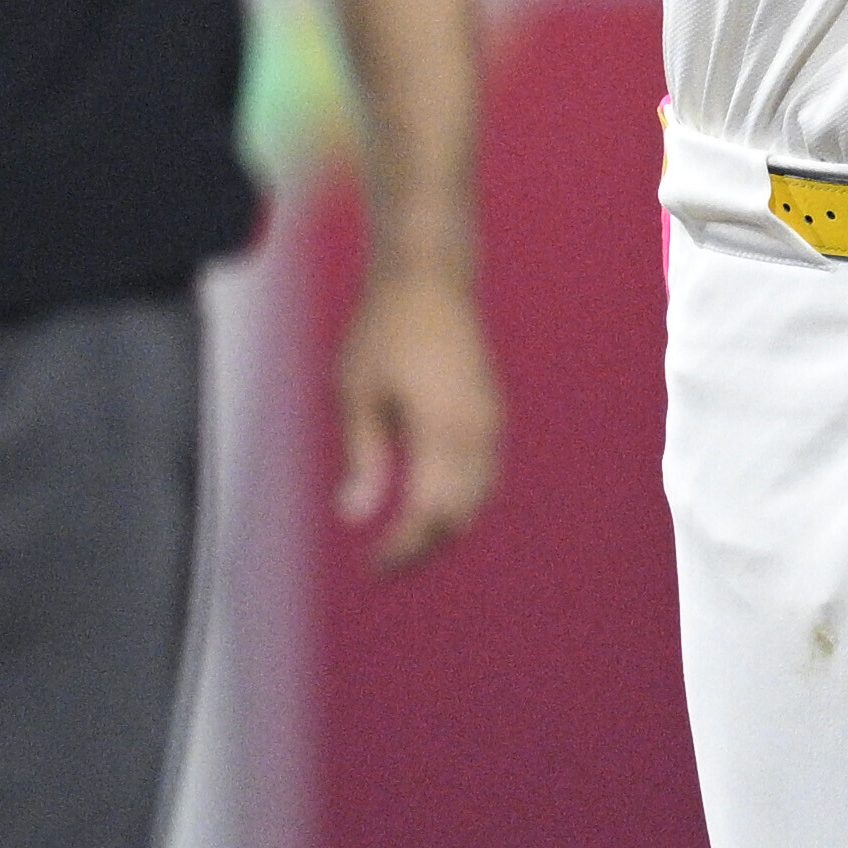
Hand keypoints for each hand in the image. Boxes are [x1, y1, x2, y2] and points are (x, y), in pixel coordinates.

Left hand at [333, 266, 498, 573]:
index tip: (373, 568)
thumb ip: (362, 459)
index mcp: (442, 430)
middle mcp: (477, 433)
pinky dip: (459, 502)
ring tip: (402, 541)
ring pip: (477, 501)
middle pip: (458, 517)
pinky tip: (428, 506)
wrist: (431, 279)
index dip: (402, 549)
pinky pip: (485, 477)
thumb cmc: (385, 331)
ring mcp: (491, 424)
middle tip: (383, 564)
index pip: (428, 514)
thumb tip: (354, 516)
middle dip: (423, 548)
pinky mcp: (493, 416)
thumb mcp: (356, 394)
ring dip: (443, 528)